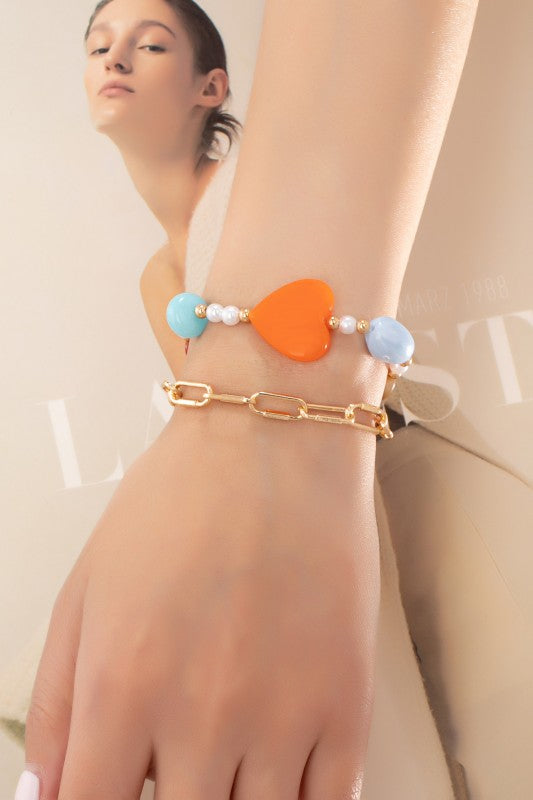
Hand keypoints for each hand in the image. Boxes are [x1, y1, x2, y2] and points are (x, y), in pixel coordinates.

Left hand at [22, 372, 380, 799]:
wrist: (276, 443)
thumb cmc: (180, 500)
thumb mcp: (85, 588)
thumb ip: (53, 703)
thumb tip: (43, 794)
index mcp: (122, 688)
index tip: (113, 794)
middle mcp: (201, 717)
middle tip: (176, 764)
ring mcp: (282, 717)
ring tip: (223, 761)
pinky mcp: (347, 703)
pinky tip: (280, 773)